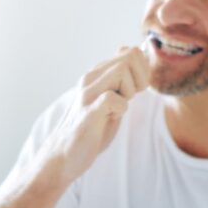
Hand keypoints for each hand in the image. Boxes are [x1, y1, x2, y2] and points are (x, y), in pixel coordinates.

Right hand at [40, 46, 149, 186]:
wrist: (64, 156)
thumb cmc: (90, 129)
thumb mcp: (110, 100)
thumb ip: (121, 80)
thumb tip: (131, 52)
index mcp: (97, 75)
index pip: (132, 52)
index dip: (144, 71)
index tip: (137, 90)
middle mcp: (90, 78)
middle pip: (130, 57)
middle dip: (142, 78)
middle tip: (132, 99)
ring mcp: (87, 93)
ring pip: (122, 71)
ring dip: (130, 92)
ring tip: (118, 109)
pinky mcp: (88, 111)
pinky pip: (113, 98)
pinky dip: (120, 109)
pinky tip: (110, 118)